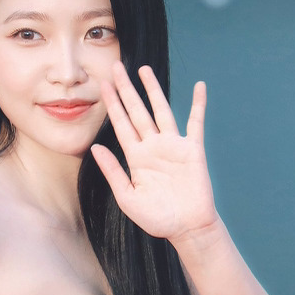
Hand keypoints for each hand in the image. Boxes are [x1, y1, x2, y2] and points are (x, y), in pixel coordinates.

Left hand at [91, 62, 218, 244]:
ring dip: (153, 90)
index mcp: (136, 157)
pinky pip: (195, 122)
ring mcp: (173, 146)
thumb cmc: (157, 218)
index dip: (112, 104)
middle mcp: (153, 147)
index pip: (121, 124)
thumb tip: (95, 147)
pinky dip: (198, 104)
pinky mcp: (193, 150)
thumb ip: (113, 171)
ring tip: (144, 69)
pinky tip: (199, 86)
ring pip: (161, 110)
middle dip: (126, 89)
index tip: (103, 85)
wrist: (187, 228)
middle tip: (116, 66)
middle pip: (137, 111)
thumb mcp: (127, 197)